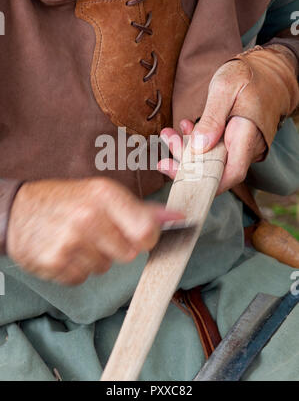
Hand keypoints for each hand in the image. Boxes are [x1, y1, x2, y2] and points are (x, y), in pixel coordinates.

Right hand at [7, 178, 182, 284]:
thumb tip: (177, 217)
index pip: (147, 231)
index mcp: (104, 195)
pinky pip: (82, 278)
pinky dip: (76, 269)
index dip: (147, 238)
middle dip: (118, 248)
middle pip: (128, 254)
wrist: (16, 211)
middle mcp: (89, 217)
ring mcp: (70, 242)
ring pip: (105, 267)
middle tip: (99, 233)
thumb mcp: (102, 193)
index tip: (138, 236)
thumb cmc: (65, 200)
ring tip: (78, 239)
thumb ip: (140, 208)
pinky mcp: (55, 263)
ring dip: (95, 258)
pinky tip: (65, 250)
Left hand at [158, 60, 265, 193]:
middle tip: (167, 143)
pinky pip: (211, 147)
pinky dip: (194, 140)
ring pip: (209, 158)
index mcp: (247, 135)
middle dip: (185, 162)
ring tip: (168, 133)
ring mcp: (238, 145)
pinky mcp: (231, 140)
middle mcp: (244, 146)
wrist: (267, 70)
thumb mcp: (226, 88)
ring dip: (185, 149)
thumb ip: (212, 117)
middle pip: (214, 169)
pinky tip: (184, 127)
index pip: (231, 173)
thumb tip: (199, 146)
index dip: (208, 183)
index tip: (182, 177)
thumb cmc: (248, 75)